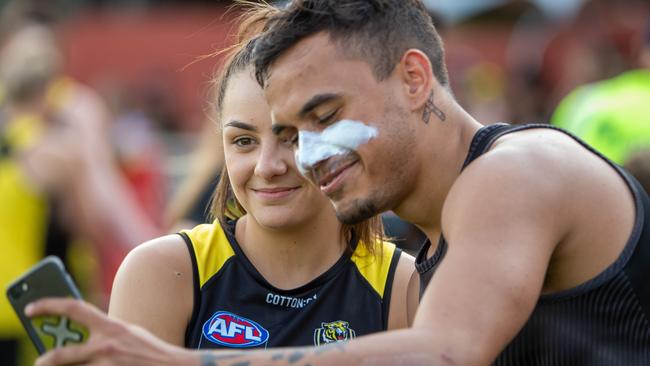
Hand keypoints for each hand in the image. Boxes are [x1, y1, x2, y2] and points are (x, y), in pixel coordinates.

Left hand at [26, 298, 196, 365]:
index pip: (73, 308)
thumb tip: (78, 335)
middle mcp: (105, 346)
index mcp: (110, 326)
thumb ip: (105, 331)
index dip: (48, 305)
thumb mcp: (127, 332)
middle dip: (46, 360)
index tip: (31, 309)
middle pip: (61, 354)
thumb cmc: (148, 350)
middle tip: (40, 361)